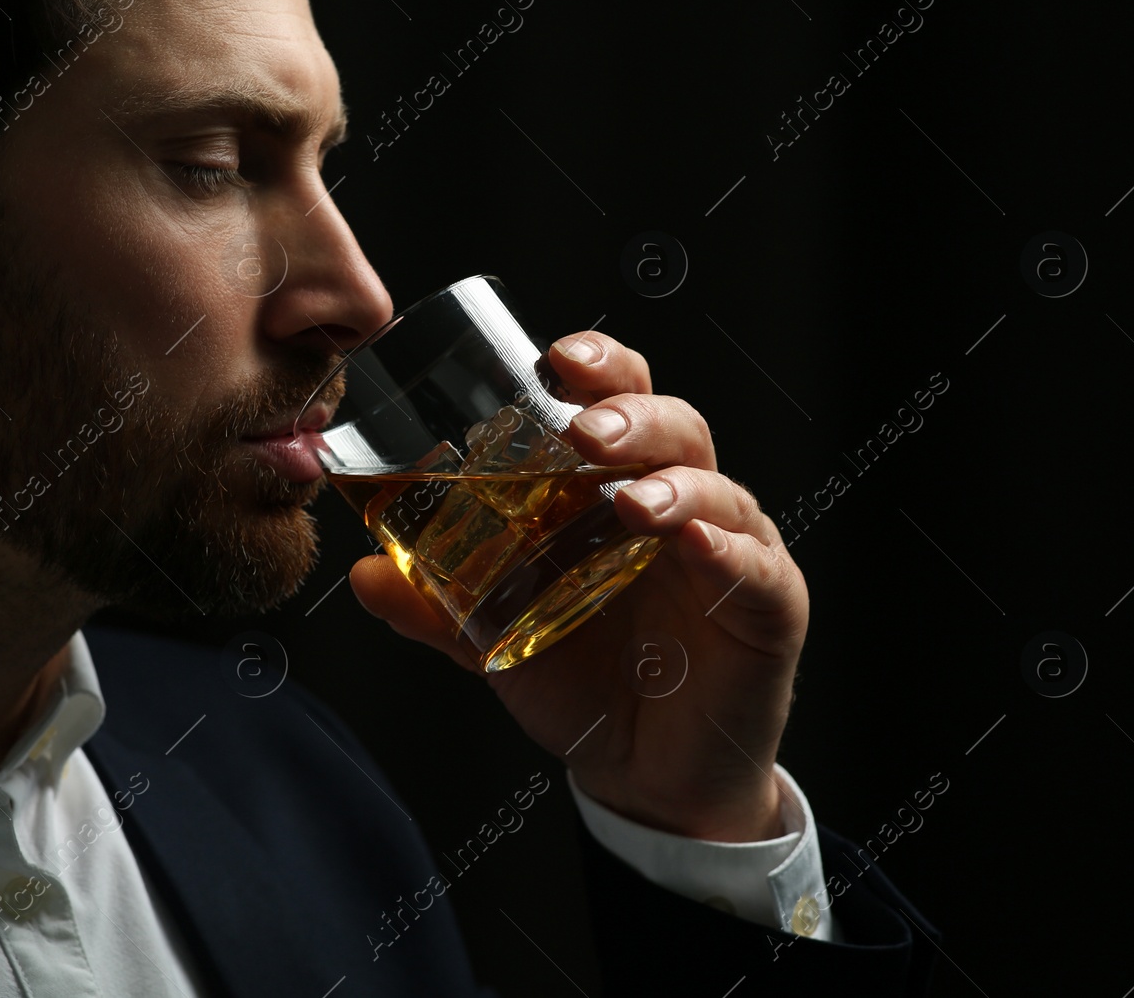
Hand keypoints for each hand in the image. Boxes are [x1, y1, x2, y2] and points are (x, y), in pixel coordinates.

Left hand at [348, 331, 809, 842]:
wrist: (649, 777)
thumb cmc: (588, 683)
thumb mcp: (500, 641)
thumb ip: (437, 606)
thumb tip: (364, 574)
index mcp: (620, 489)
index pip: (619, 401)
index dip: (597, 367)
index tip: (555, 356)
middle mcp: (683, 504)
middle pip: (674, 427)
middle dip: (632, 414)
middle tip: (586, 430)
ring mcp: (732, 551)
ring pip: (718, 488)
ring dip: (674, 484)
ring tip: (631, 501)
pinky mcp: (770, 608)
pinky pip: (757, 567)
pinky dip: (727, 550)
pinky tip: (696, 543)